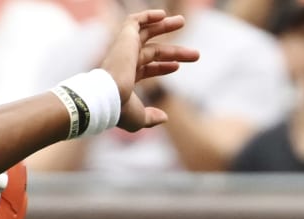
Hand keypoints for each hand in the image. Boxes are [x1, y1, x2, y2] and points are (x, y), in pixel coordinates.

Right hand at [98, 10, 199, 131]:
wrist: (107, 96)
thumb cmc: (119, 110)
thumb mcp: (138, 119)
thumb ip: (150, 118)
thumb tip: (164, 118)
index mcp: (124, 78)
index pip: (146, 68)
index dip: (162, 67)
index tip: (177, 67)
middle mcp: (123, 62)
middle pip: (152, 52)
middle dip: (174, 52)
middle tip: (196, 55)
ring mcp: (123, 49)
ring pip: (144, 33)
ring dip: (163, 26)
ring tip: (182, 22)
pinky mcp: (124, 38)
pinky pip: (134, 21)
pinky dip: (147, 16)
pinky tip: (163, 15)